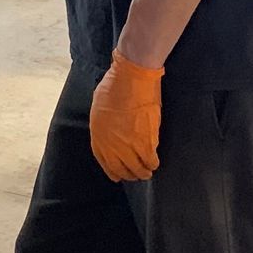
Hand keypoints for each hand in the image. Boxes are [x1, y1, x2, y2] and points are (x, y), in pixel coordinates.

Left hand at [89, 51, 164, 182]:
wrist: (132, 77)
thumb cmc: (115, 84)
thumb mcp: (99, 105)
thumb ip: (104, 123)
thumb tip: (111, 131)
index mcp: (98, 133)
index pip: (103, 160)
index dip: (111, 170)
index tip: (117, 175)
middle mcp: (111, 144)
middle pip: (120, 168)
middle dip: (128, 174)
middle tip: (135, 175)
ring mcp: (128, 145)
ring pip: (137, 168)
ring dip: (142, 172)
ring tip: (147, 172)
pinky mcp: (146, 142)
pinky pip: (150, 160)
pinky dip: (153, 163)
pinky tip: (154, 163)